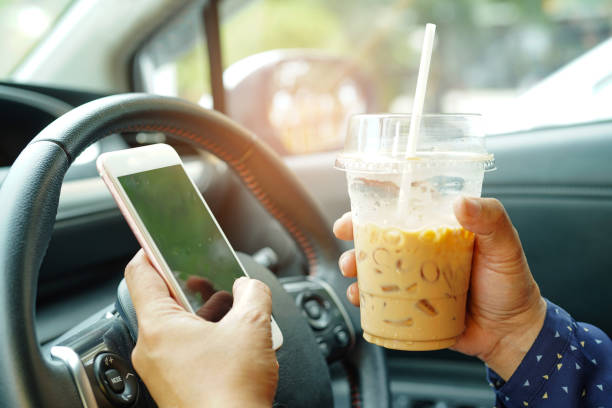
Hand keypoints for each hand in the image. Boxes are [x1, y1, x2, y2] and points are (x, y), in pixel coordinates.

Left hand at [125, 250, 278, 407]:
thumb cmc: (232, 392)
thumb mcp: (252, 327)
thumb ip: (253, 294)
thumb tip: (249, 287)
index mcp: (159, 328)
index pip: (139, 274)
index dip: (149, 249)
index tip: (157, 238)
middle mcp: (151, 349)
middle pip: (161, 300)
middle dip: (189, 284)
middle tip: (209, 275)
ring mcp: (160, 370)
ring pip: (175, 326)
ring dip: (201, 313)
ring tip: (230, 310)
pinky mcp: (174, 385)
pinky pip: (182, 349)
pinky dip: (203, 337)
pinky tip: (231, 340)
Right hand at [333, 198, 546, 379]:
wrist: (511, 334)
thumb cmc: (511, 285)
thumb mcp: (506, 247)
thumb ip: (491, 220)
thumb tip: (462, 203)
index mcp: (441, 228)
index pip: (408, 204)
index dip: (381, 196)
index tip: (361, 190)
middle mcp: (422, 249)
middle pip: (380, 233)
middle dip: (355, 230)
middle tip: (345, 231)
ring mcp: (412, 277)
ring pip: (373, 264)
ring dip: (353, 263)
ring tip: (351, 269)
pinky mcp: (407, 304)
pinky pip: (378, 297)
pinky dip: (362, 297)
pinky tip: (359, 298)